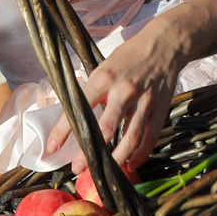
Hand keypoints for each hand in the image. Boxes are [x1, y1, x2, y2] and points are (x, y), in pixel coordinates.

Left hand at [47, 22, 184, 172]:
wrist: (164, 44)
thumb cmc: (130, 55)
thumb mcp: (104, 66)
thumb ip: (93, 90)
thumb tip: (77, 114)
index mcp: (104, 78)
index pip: (79, 108)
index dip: (63, 131)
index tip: (52, 147)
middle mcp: (124, 91)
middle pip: (105, 129)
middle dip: (89, 153)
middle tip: (77, 169)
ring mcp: (144, 102)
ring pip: (130, 139)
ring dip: (116, 160)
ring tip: (104, 171)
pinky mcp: (160, 109)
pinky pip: (150, 138)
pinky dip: (140, 155)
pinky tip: (130, 164)